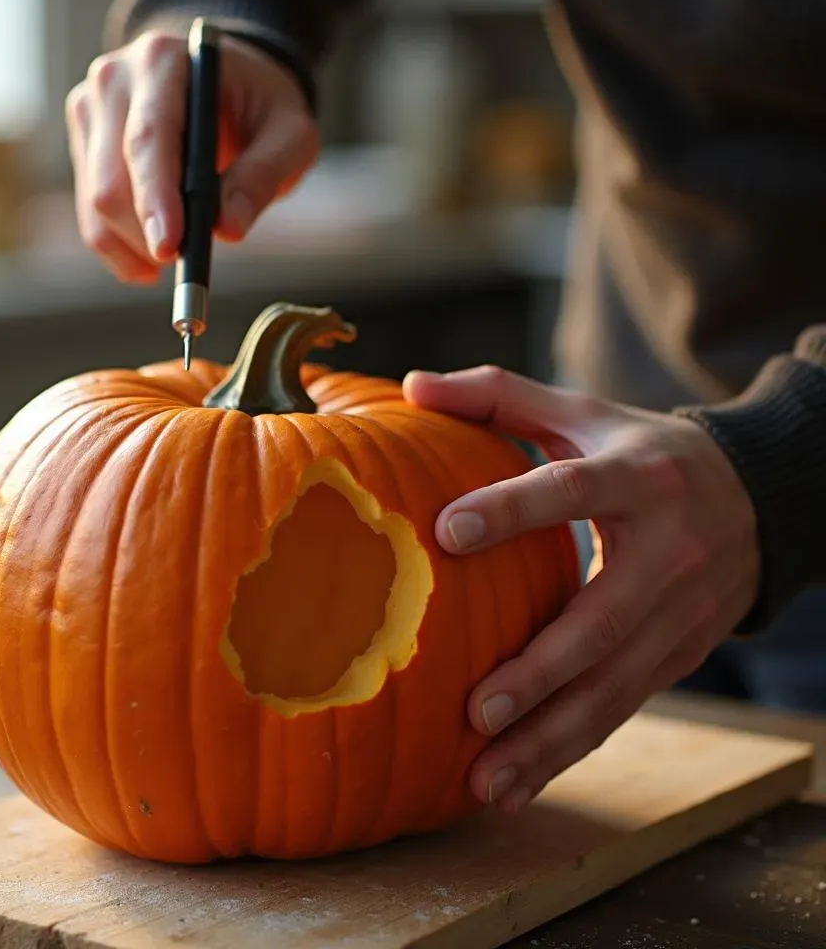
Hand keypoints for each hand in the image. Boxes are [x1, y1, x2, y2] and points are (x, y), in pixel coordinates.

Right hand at [65, 29, 318, 282]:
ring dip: (133, 247)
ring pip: (95, 203)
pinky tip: (148, 261)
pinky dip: (119, 248)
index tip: (170, 248)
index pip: (148, 139)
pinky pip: (90, 212)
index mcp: (164, 61)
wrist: (227, 82)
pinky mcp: (86, 141)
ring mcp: (91, 109)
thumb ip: (265, 176)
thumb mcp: (290, 133)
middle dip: (144, 235)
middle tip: (187, 262)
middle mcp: (114, 79)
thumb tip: (227, 229)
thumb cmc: (261, 104)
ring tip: (175, 262)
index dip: (155, 199)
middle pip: (110, 179)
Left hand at [402, 365, 759, 813]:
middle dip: (542, 671)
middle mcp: (669, 550)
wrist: (759, 495)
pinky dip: (571, 748)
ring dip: (552, 738)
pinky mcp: (683, 653)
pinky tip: (517, 784)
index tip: (446, 533)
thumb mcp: (582, 412)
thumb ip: (499, 395)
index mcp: (638, 477)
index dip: (512, 510)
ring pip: (616, 686)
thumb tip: (411, 384)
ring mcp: (682, 612)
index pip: (570, 493)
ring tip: (486, 777)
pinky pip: (623, 706)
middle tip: (476, 709)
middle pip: (603, 620)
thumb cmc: (641, 450)